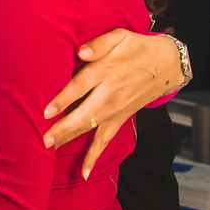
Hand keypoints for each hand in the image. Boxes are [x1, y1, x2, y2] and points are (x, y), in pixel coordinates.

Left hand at [41, 29, 182, 179]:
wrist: (166, 65)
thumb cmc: (137, 48)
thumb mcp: (120, 37)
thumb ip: (99, 43)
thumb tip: (81, 51)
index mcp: (106, 71)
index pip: (80, 87)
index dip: (63, 99)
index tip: (46, 111)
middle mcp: (109, 94)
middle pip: (83, 113)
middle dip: (63, 127)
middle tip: (43, 138)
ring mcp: (115, 110)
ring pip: (90, 127)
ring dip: (70, 139)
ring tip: (49, 149)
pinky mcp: (120, 119)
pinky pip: (106, 140)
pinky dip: (94, 156)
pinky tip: (84, 173)